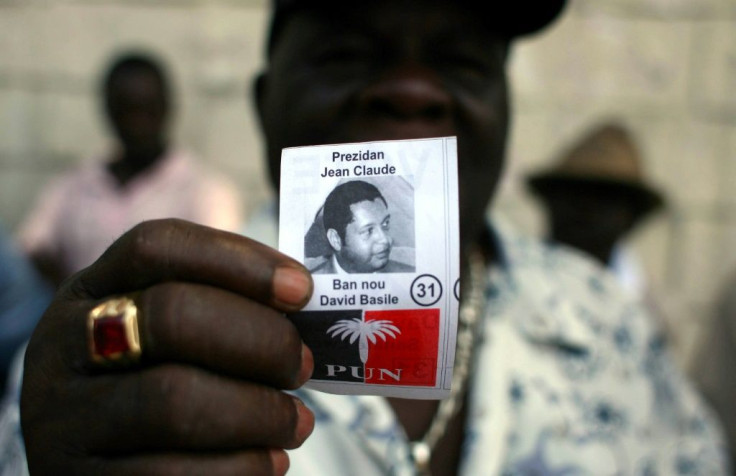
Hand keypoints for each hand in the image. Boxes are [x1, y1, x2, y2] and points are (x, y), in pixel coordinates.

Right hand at [21, 219, 314, 475]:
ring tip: (296, 422)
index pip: (157, 247)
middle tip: (302, 365)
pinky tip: (269, 461)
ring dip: (260, 411)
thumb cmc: (149, 385)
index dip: (238, 261)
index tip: (302, 289)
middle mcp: (64, 345)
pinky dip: (240, 466)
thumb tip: (302, 300)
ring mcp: (65, 418)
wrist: (88, 474)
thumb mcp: (158, 335)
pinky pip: (172, 473)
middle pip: (172, 315)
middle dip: (260, 339)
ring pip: (175, 400)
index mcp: (90, 292)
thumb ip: (217, 310)